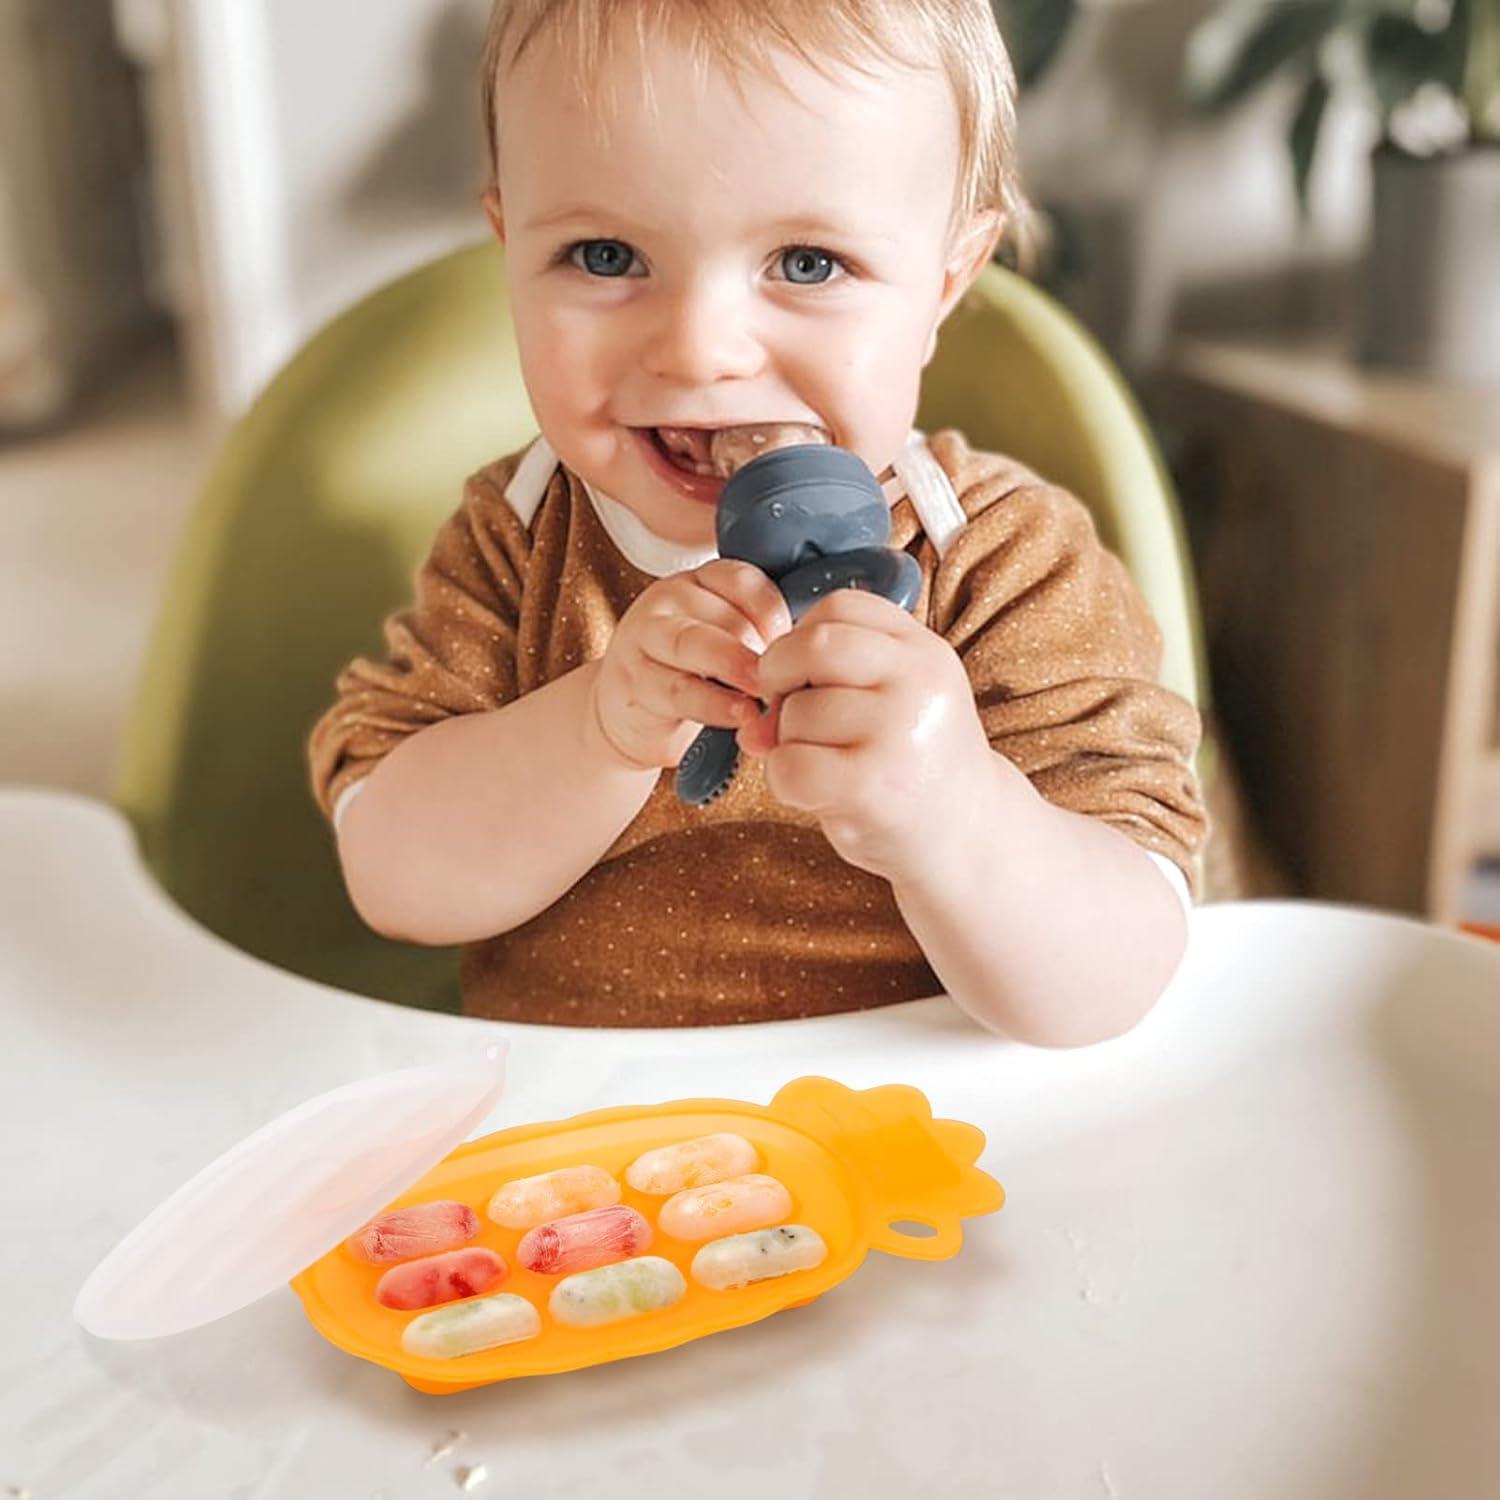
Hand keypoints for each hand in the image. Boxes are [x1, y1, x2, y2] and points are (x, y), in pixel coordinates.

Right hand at [591, 559, 791, 771]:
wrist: (628, 714)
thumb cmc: (691, 674)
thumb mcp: (723, 643)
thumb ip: (756, 636)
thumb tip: (810, 649)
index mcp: (697, 582)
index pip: (740, 580)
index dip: (772, 613)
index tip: (794, 645)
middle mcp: (666, 601)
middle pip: (720, 615)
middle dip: (758, 647)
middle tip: (789, 675)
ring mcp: (643, 639)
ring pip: (694, 644)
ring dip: (736, 669)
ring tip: (766, 694)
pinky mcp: (632, 682)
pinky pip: (678, 690)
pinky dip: (714, 704)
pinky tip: (741, 715)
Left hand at [737, 589, 993, 880]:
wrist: (966, 834)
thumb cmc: (912, 762)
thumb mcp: (892, 702)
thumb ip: (826, 685)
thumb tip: (751, 720)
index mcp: (925, 651)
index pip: (840, 607)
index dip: (801, 635)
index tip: (804, 672)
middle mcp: (919, 682)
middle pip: (814, 645)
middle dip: (779, 676)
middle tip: (788, 712)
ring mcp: (899, 732)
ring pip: (797, 711)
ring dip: (786, 740)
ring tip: (820, 762)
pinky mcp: (873, 786)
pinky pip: (791, 765)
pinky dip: (784, 780)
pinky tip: (814, 793)